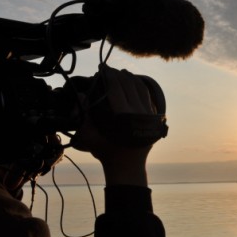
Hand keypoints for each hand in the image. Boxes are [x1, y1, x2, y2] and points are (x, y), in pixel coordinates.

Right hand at [71, 65, 156, 185]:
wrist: (127, 168)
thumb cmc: (106, 152)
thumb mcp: (88, 136)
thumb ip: (82, 115)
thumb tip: (82, 94)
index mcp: (123, 115)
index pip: (116, 87)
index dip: (108, 75)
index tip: (102, 68)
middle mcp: (138, 112)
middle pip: (129, 85)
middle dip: (118, 74)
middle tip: (110, 69)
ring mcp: (149, 115)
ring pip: (141, 89)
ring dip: (131, 78)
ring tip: (122, 73)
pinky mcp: (154, 118)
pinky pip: (148, 98)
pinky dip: (141, 88)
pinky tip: (135, 84)